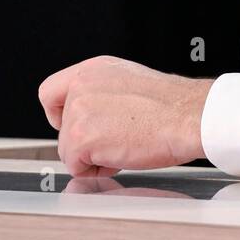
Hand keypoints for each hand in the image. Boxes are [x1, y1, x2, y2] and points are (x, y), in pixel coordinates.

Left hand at [37, 55, 212, 176]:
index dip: (59, 114)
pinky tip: (120, 158)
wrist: (188, 115)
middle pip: (61, 126)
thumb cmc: (172, 106)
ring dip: (92, 157)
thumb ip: (103, 94)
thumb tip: (96, 117)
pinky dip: (96, 170)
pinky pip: (76, 166)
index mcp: (94, 69)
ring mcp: (78, 110)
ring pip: (68, 148)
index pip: (50, 91)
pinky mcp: (80, 137)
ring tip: (123, 148)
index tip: (74, 125)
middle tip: (111, 142)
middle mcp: (81, 85)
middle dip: (83, 141)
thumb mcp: (130, 84)